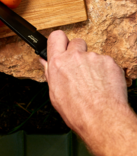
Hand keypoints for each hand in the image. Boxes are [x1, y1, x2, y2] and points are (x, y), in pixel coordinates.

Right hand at [40, 30, 136, 155]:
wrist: (102, 119)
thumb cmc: (77, 111)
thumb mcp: (54, 93)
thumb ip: (50, 72)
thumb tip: (45, 61)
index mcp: (58, 63)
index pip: (55, 37)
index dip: (59, 40)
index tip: (62, 45)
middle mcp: (75, 56)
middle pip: (76, 42)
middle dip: (78, 52)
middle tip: (80, 66)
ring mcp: (93, 58)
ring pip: (92, 55)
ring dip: (92, 64)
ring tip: (93, 83)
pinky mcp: (109, 62)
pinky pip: (106, 62)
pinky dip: (105, 71)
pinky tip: (103, 85)